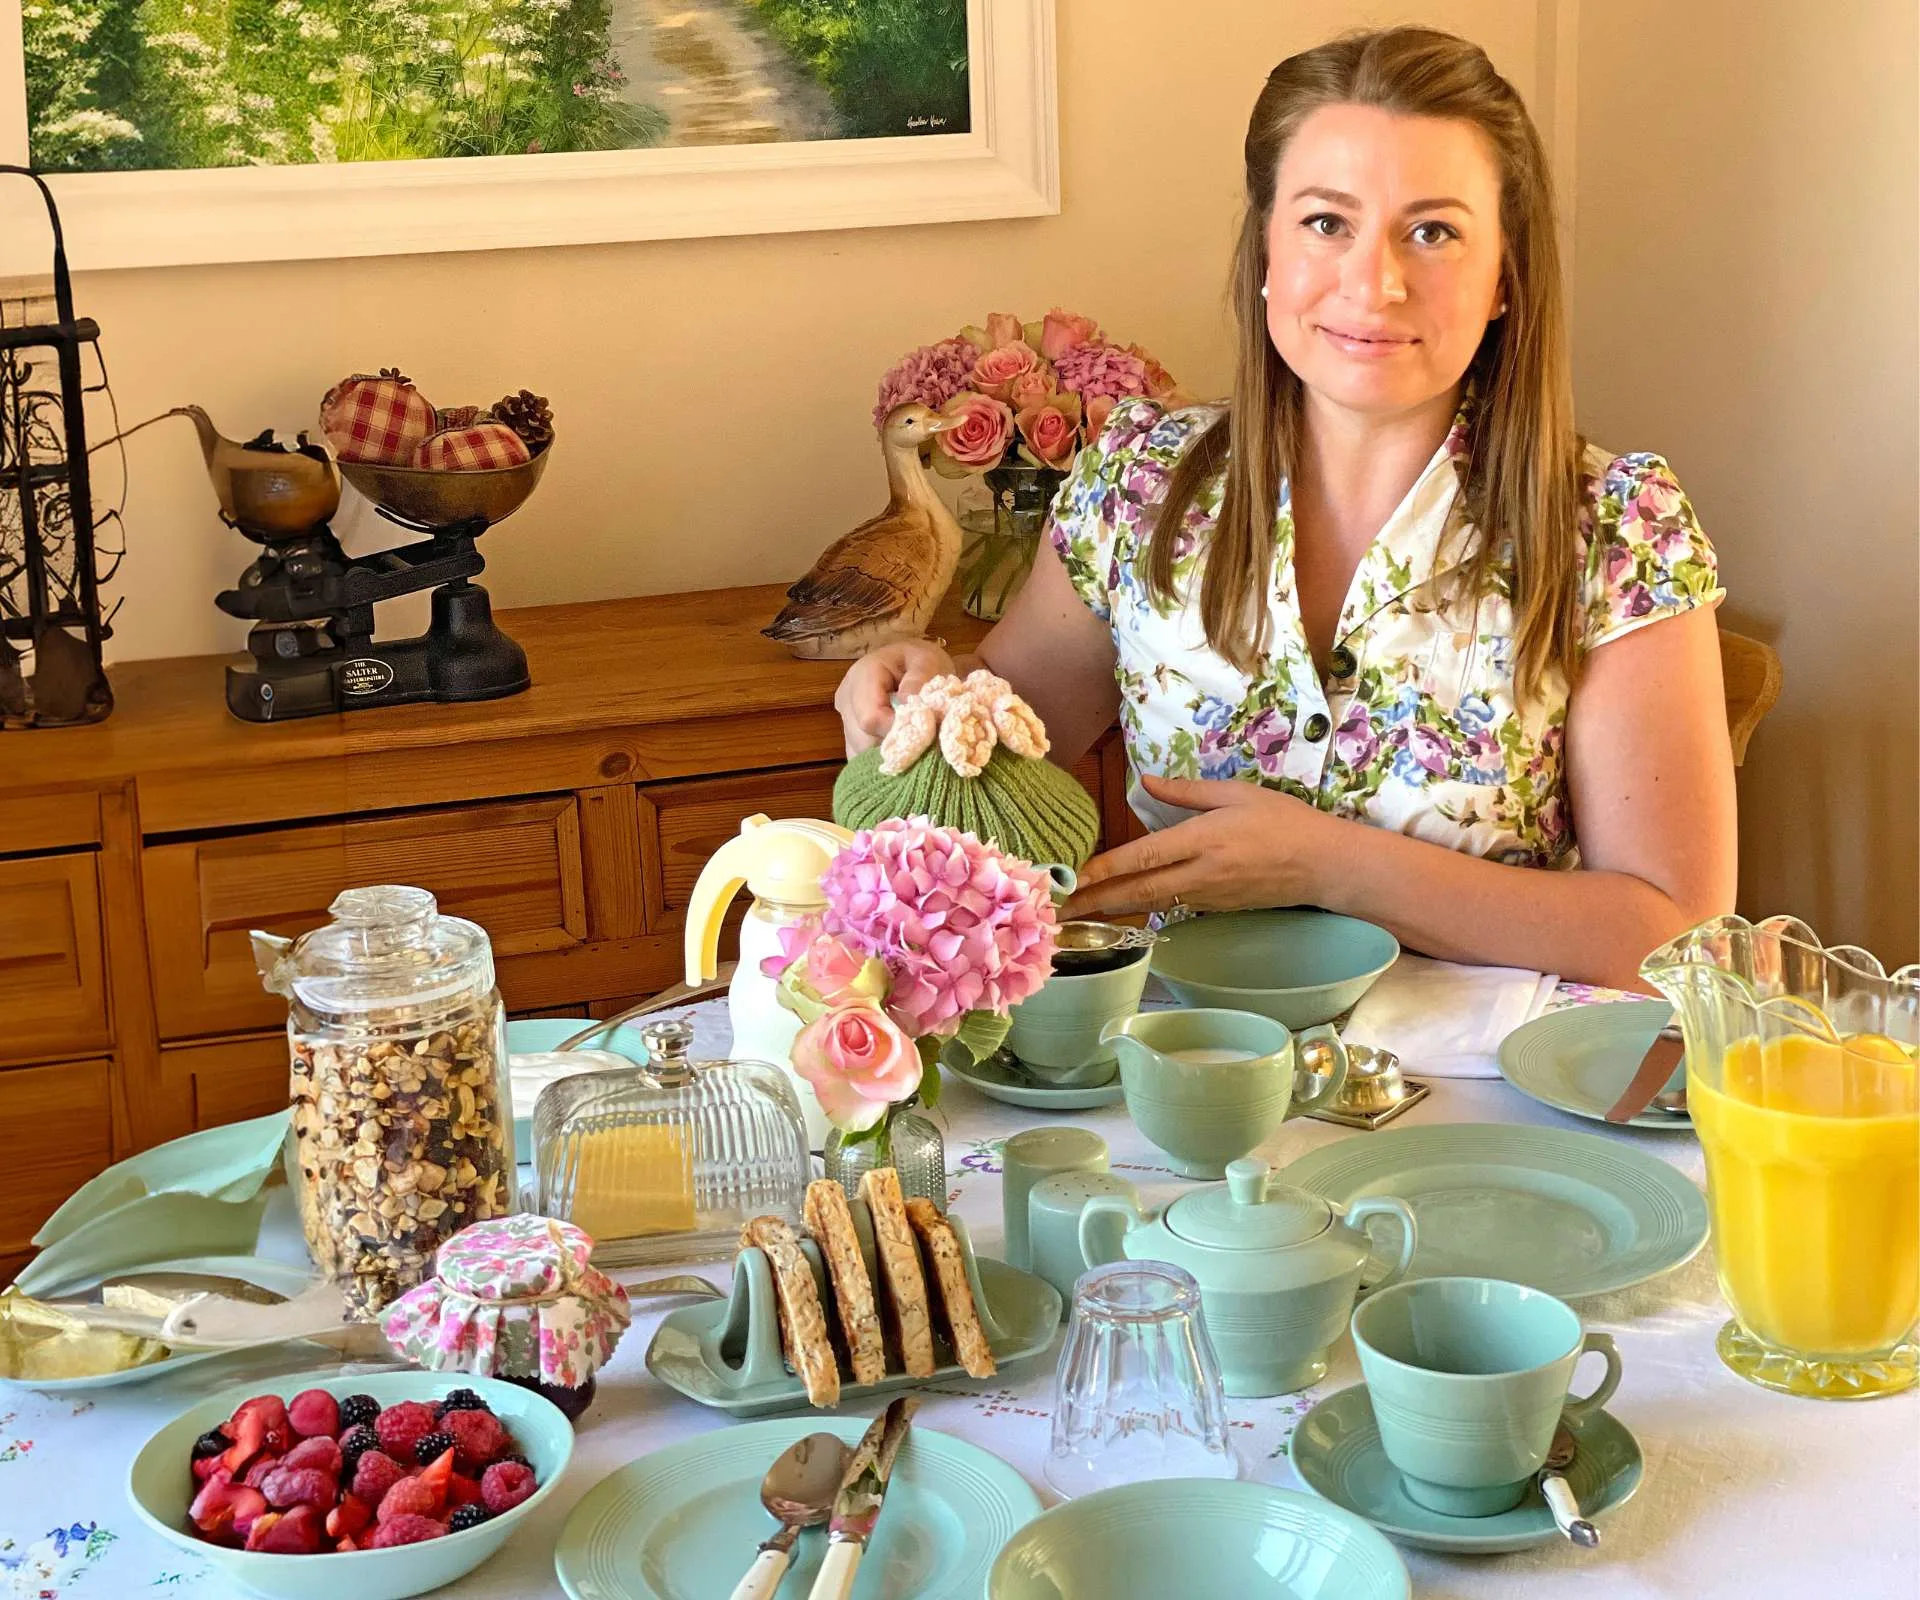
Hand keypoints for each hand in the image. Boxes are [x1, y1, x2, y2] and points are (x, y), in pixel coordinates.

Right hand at [833, 641, 956, 757]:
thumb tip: (906, 706)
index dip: (896, 730)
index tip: (922, 732)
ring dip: (887, 754)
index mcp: (861, 676)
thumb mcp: (927, 660)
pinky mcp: (851, 736)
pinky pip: (861, 758)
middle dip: (893, 745)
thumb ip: (918, 680)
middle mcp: (846, 700)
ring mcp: (846, 720)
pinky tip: (900, 750)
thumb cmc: (921, 661)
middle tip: (921, 740)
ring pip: (859, 753)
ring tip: (911, 742)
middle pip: (862, 740)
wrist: (914, 664)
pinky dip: (882, 759)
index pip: (870, 718)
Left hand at [1062, 774, 1335, 917]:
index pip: (1143, 856)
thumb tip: (1143, 782)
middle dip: (1097, 900)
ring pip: (1151, 903)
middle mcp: (1200, 873)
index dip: (1106, 868)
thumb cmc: (1283, 821)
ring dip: (1113, 908)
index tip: (1074, 875)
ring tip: (1079, 913)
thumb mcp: (1235, 793)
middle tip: (1060, 910)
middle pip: (1138, 890)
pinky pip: (1172, 907)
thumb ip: (1186, 791)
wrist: (1323, 865)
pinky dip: (1142, 908)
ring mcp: (1207, 895)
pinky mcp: (1216, 908)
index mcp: (1202, 839)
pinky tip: (1122, 907)